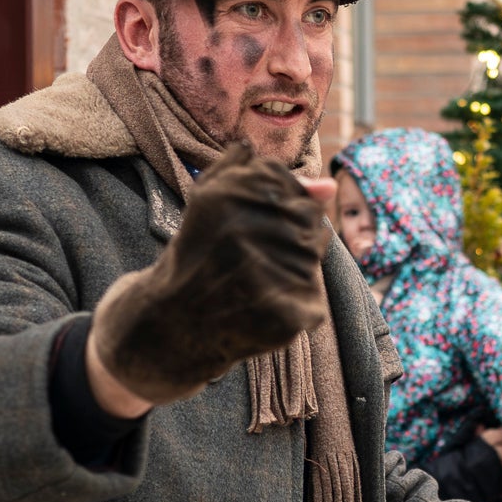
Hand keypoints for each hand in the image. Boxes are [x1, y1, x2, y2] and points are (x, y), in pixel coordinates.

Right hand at [90, 144, 329, 404]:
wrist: (171, 321)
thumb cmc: (200, 253)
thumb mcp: (216, 201)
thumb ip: (267, 180)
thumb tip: (330, 185)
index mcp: (232, 195)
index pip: (305, 197)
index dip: (286, 215)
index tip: (254, 230)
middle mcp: (247, 231)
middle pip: (313, 226)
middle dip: (292, 240)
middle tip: (251, 261)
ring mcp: (266, 275)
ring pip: (314, 263)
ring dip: (294, 272)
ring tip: (253, 284)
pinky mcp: (283, 316)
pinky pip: (312, 303)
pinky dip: (294, 308)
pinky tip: (259, 310)